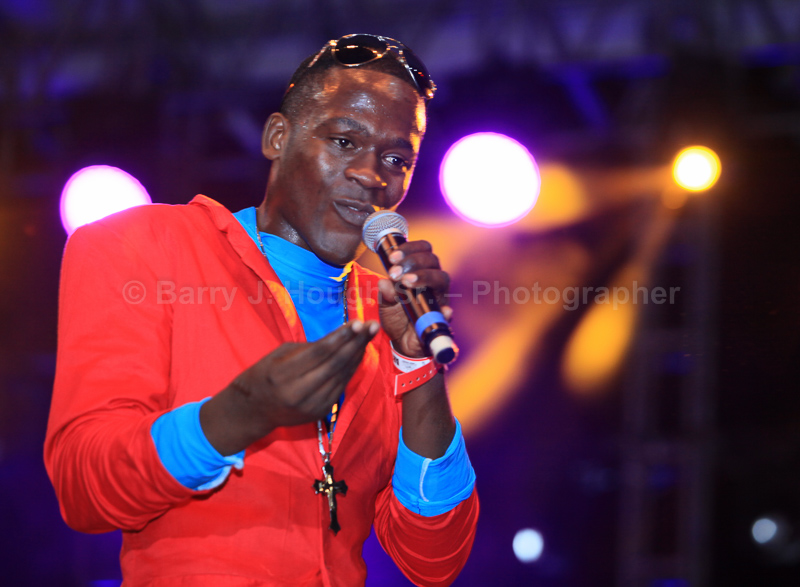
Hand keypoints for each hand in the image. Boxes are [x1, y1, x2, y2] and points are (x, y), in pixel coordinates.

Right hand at [201, 320, 378, 454]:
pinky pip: (342, 385)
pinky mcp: (321, 411)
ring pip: (342, 375)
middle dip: (356, 343)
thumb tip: (339, 337)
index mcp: (282, 375)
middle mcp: (299, 393)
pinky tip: (360, 352)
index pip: (319, 353)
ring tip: (371, 335)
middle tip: (372, 326)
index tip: (357, 322)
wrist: (253, 412)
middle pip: (335, 364)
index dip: (340, 337)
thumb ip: (308, 349)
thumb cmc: (263, 375)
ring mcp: (312, 405)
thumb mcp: (278, 356)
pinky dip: (352, 367)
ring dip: (358, 353)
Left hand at [376, 240, 453, 357]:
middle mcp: (432, 281)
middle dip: (412, 261)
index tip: (392, 257)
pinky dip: (444, 310)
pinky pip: (447, 311)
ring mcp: (440, 297)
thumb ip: (384, 293)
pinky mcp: (444, 316)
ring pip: (442, 278)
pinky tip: (439, 309)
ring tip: (406, 282)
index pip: (422, 250)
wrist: (403, 342)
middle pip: (432, 260)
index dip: (409, 248)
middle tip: (395, 272)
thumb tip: (384, 283)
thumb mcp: (385, 304)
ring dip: (424, 276)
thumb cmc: (396, 317)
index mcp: (419, 271)